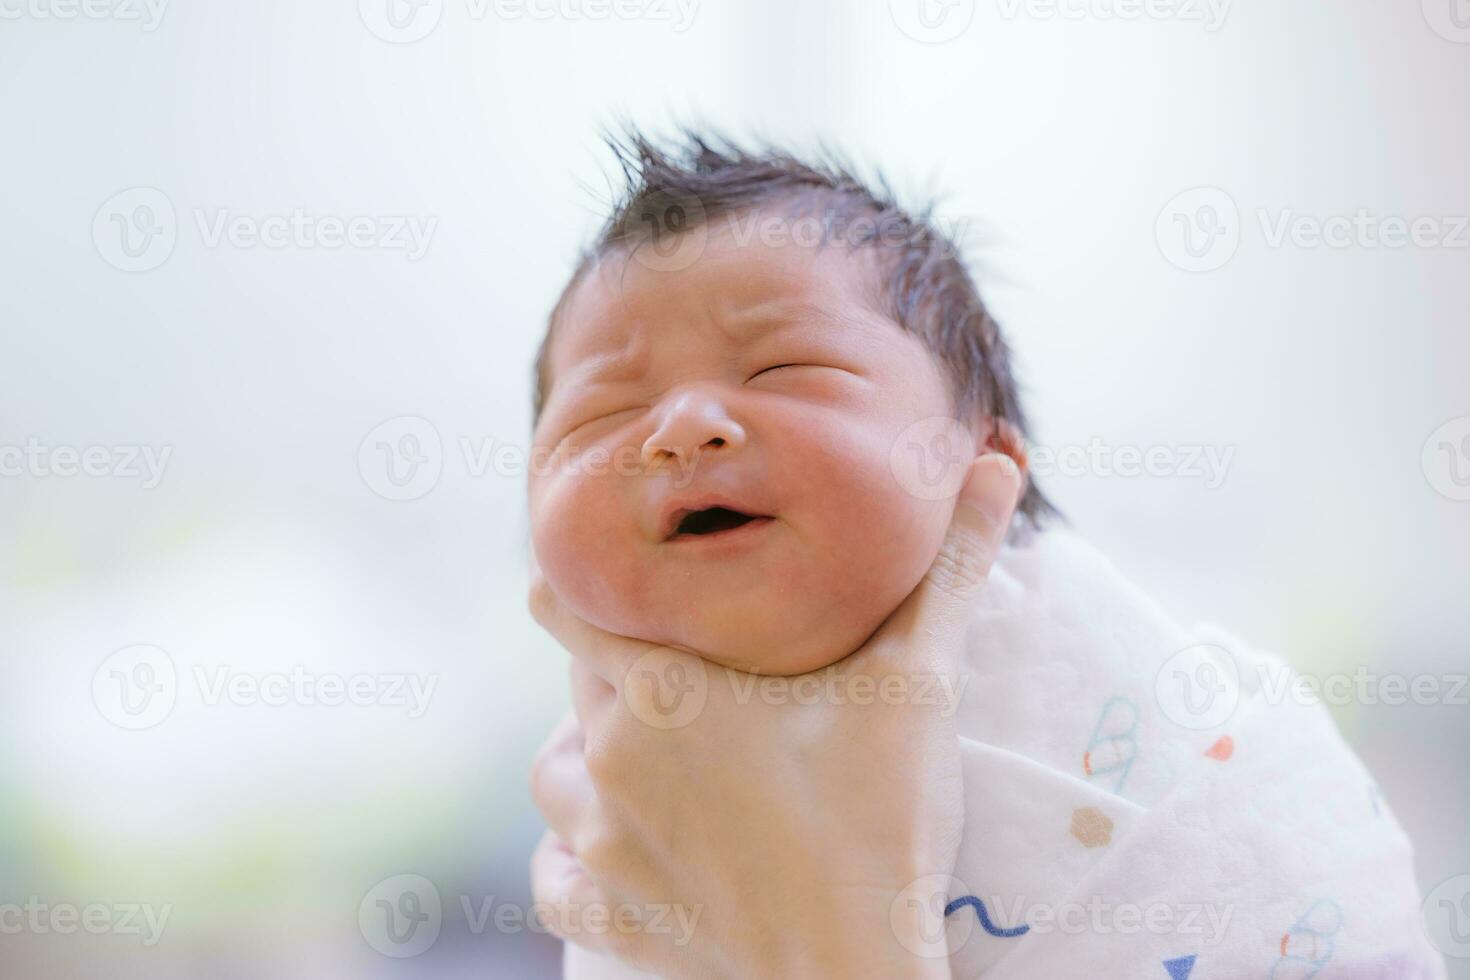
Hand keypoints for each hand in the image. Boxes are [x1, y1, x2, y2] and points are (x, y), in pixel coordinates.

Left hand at [528, 453, 1021, 978]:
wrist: (858, 965)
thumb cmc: (881, 816)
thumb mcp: (920, 679)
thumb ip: (952, 568)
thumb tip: (996, 462)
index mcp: (663, 688)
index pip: (579, 611)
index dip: (586, 588)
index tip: (592, 575)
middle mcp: (609, 756)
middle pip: (578, 687)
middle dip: (613, 669)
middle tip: (668, 668)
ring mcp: (602, 843)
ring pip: (553, 773)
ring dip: (581, 754)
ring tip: (628, 750)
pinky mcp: (614, 915)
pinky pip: (554, 879)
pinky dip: (568, 860)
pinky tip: (596, 852)